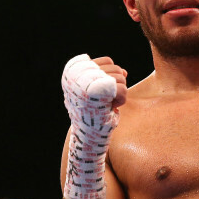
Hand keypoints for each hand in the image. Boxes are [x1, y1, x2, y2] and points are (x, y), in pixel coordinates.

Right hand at [61, 54, 126, 198]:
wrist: (87, 136)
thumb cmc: (92, 116)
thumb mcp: (96, 92)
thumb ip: (107, 78)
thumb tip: (125, 72)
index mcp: (73, 71)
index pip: (106, 61)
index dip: (112, 76)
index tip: (106, 93)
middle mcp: (77, 75)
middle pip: (115, 68)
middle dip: (118, 85)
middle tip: (107, 101)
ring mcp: (86, 82)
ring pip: (120, 77)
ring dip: (120, 93)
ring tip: (108, 105)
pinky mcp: (97, 92)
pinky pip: (122, 88)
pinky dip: (122, 99)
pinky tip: (113, 108)